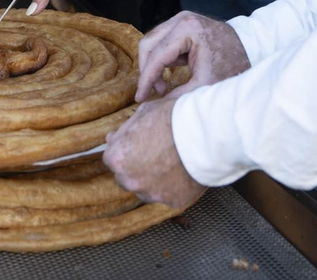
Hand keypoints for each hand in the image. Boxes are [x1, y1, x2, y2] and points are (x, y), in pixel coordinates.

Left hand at [105, 95, 206, 209]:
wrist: (204, 133)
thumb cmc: (173, 119)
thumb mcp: (143, 113)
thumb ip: (124, 131)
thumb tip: (113, 138)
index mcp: (117, 158)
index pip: (112, 159)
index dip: (126, 152)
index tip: (139, 146)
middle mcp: (130, 180)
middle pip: (127, 178)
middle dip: (137, 168)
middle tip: (157, 155)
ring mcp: (151, 193)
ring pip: (147, 189)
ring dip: (154, 180)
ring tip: (172, 163)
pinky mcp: (172, 202)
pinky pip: (169, 196)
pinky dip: (174, 187)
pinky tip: (183, 172)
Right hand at [134, 11, 249, 101]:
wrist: (251, 50)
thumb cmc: (231, 66)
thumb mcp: (205, 85)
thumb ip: (178, 96)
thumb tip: (154, 109)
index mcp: (187, 29)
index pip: (157, 56)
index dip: (146, 79)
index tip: (140, 98)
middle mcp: (181, 19)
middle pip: (148, 45)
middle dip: (147, 71)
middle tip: (153, 92)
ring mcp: (181, 20)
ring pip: (152, 42)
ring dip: (152, 65)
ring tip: (163, 87)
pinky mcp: (182, 25)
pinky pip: (161, 42)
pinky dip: (160, 59)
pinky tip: (168, 76)